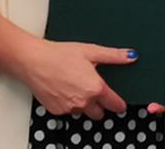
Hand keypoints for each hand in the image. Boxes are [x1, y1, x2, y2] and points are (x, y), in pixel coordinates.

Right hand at [17, 39, 135, 119]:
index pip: (115, 105)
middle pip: (100, 113)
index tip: (119, 102)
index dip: (119, 103)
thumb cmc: (59, 54)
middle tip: (94, 90)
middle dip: (100, 105)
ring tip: (76, 86)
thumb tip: (131, 56)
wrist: (33, 60)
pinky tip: (64, 89)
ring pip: (83, 113)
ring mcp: (69, 108)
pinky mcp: (57, 111)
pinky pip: (69, 112)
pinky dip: (69, 104)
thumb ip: (114, 56)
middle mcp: (83, 101)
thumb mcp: (91, 51)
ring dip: (84, 104)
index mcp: (95, 88)